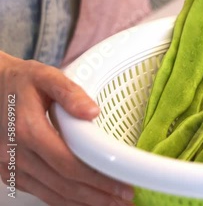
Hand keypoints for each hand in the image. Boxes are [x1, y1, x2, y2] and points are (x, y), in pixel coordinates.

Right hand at [0, 51, 133, 205]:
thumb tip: (92, 111)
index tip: (123, 186)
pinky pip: (38, 192)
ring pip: (51, 193)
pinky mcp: (8, 171)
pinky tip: (83, 201)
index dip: (98, 179)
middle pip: (63, 184)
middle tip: (124, 201)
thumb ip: (70, 92)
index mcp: (28, 129)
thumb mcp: (46, 76)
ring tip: (111, 204)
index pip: (69, 164)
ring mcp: (10, 164)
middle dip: (97, 197)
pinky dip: (63, 200)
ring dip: (83, 203)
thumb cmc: (19, 81)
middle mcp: (16, 151)